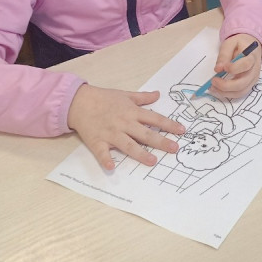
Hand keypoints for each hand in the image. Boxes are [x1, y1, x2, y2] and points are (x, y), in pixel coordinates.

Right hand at [67, 84, 185, 169]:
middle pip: (145, 133)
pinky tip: (112, 167)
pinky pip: (102, 152)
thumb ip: (142, 97)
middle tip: (175, 149)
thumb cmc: (104, 98)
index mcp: (132, 111)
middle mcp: (124, 123)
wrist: (79, 101)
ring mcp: (111, 133)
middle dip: (161, 141)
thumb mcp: (125, 94)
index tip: (182, 131)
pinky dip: (106, 160)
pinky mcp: (97, 141)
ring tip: (152, 161)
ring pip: (128, 145)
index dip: (169, 124)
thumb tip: (158, 94)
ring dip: (140, 153)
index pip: (154, 118)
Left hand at [210, 34, 261, 98]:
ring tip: (213, 87)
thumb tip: (218, 69)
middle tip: (213, 81)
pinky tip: (218, 89)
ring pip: (240, 91)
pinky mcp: (249, 85)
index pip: (246, 64)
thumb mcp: (230, 44)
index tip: (223, 68)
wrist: (250, 47)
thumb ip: (224, 55)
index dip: (234, 68)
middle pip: (243, 83)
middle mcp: (255, 70)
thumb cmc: (239, 44)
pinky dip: (228, 94)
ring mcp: (253, 79)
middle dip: (226, 85)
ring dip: (225, 92)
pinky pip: (239, 93)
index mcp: (252, 56)